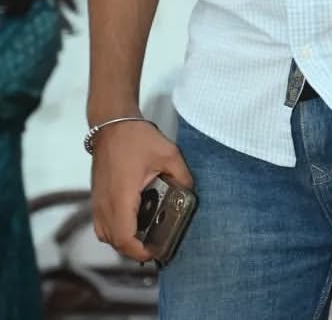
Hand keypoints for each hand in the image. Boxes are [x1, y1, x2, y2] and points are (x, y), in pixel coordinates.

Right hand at [91, 118, 193, 262]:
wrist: (112, 125)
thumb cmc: (138, 139)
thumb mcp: (168, 154)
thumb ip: (182, 176)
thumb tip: (190, 193)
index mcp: (122, 197)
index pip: (125, 237)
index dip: (139, 251)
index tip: (156, 252)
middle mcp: (105, 205)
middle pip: (114, 241)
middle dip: (134, 249)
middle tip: (156, 244)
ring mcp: (97, 202)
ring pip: (105, 235)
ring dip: (123, 240)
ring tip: (146, 235)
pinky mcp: (96, 197)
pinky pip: (102, 224)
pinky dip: (115, 230)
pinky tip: (133, 221)